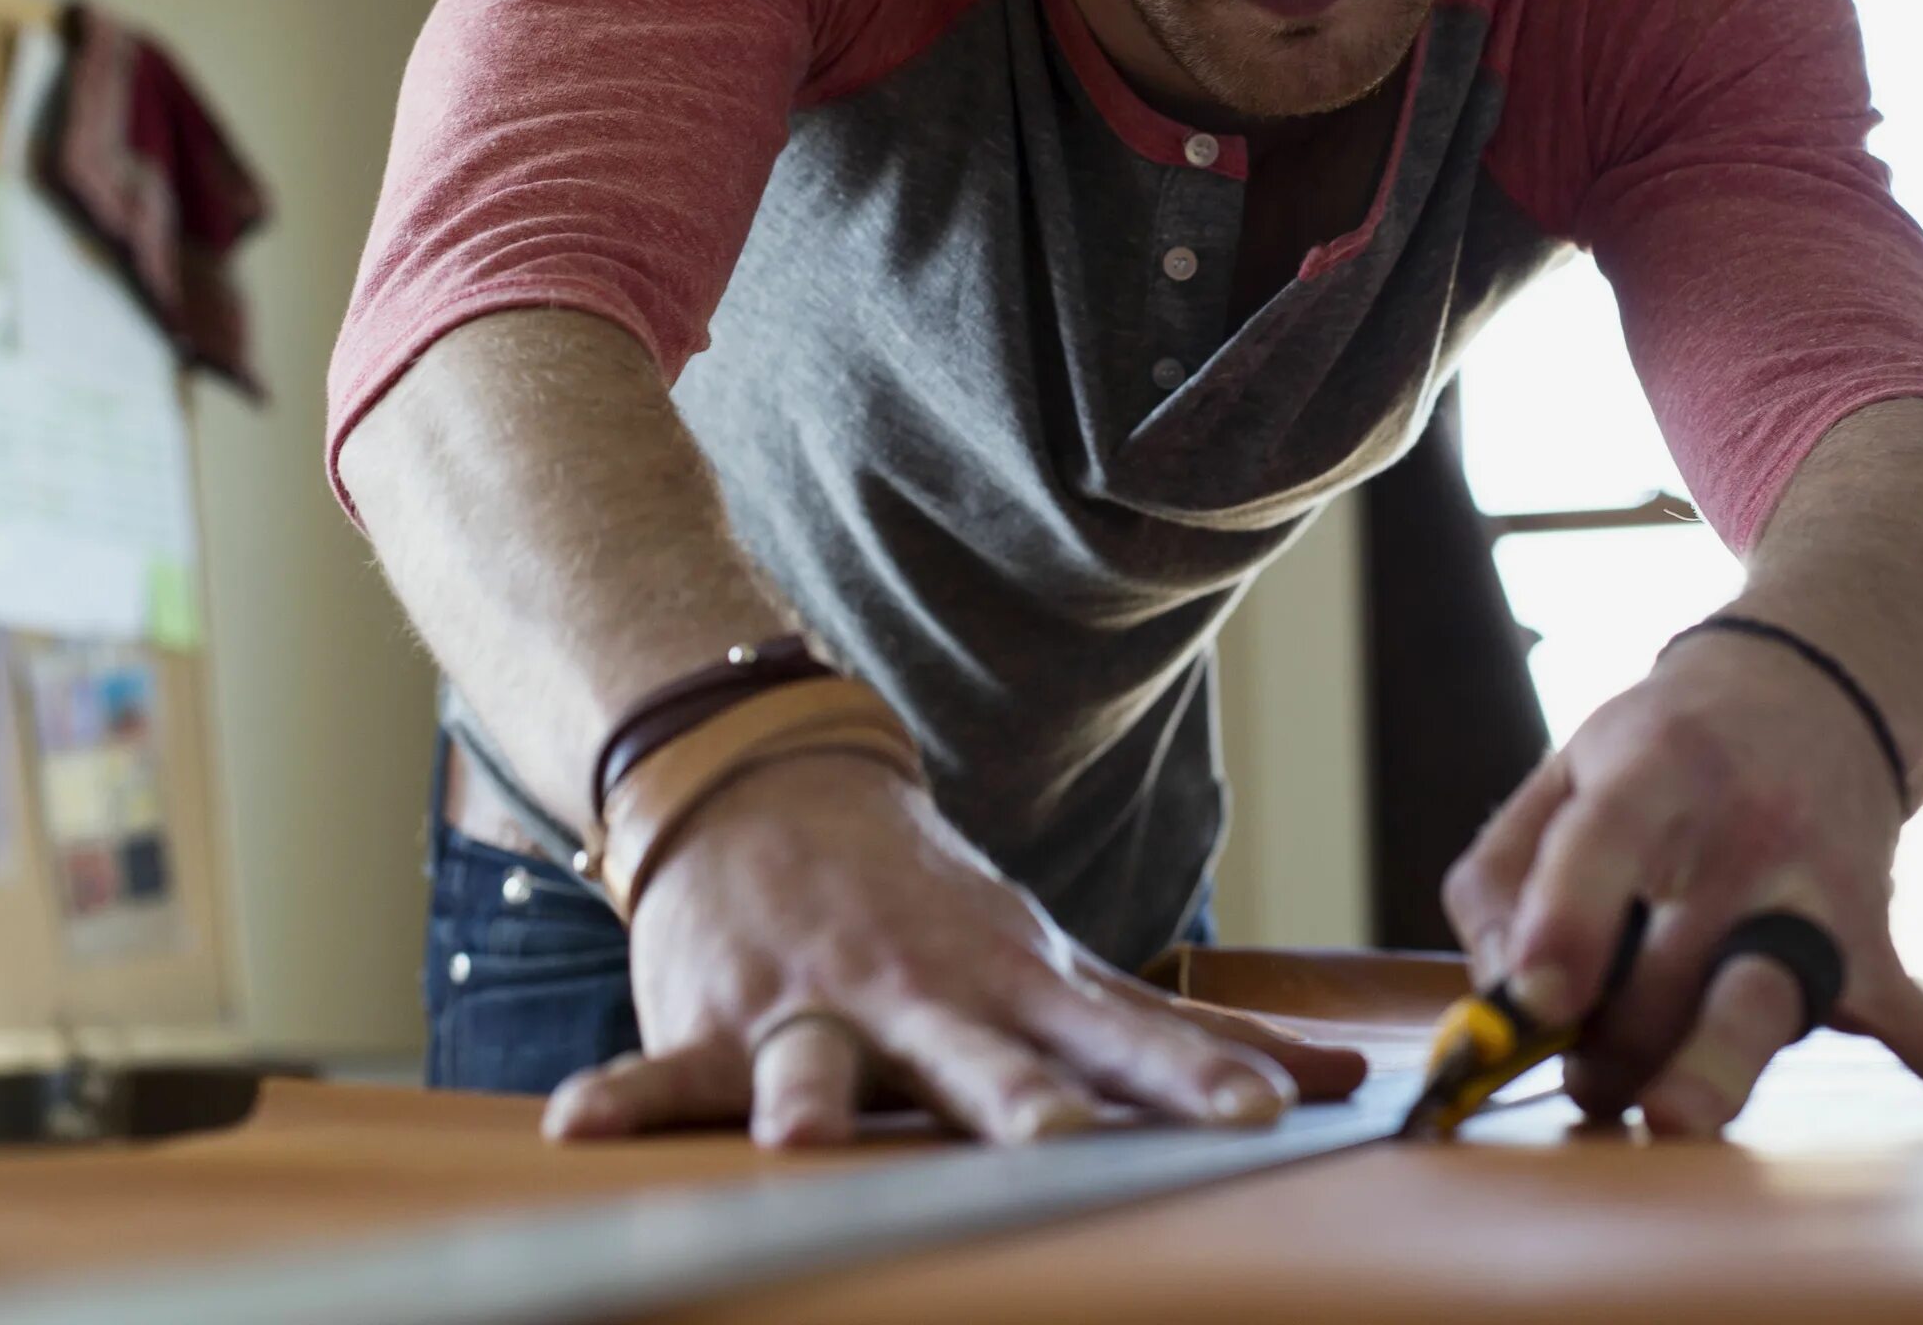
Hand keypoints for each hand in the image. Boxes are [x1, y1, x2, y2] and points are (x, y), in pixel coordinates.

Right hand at [542, 753, 1366, 1145]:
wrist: (771, 784)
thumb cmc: (929, 907)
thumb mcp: (1054, 961)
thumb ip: (1179, 1036)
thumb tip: (1342, 1082)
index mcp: (1016, 987)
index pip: (1124, 1039)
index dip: (1191, 1078)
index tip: (1263, 1116)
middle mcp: (924, 998)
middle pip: (981, 1059)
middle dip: (1016, 1098)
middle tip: (1055, 1138)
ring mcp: (817, 1004)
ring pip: (818, 1063)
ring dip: (811, 1096)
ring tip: (803, 1139)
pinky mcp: (719, 1016)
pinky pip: (673, 1073)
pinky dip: (627, 1099)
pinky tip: (580, 1130)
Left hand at [1442, 627, 1922, 1138]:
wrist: (1814, 689)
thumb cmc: (1656, 755)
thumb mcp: (1560, 774)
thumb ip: (1497, 882)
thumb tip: (1497, 1006)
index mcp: (1652, 772)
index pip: (1604, 847)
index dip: (1565, 929)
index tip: (1529, 1006)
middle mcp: (1741, 833)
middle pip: (1677, 964)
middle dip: (1614, 1045)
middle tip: (1582, 1080)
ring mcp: (1816, 890)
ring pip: (1770, 1001)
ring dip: (1714, 1071)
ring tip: (1669, 1119)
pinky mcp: (1871, 938)